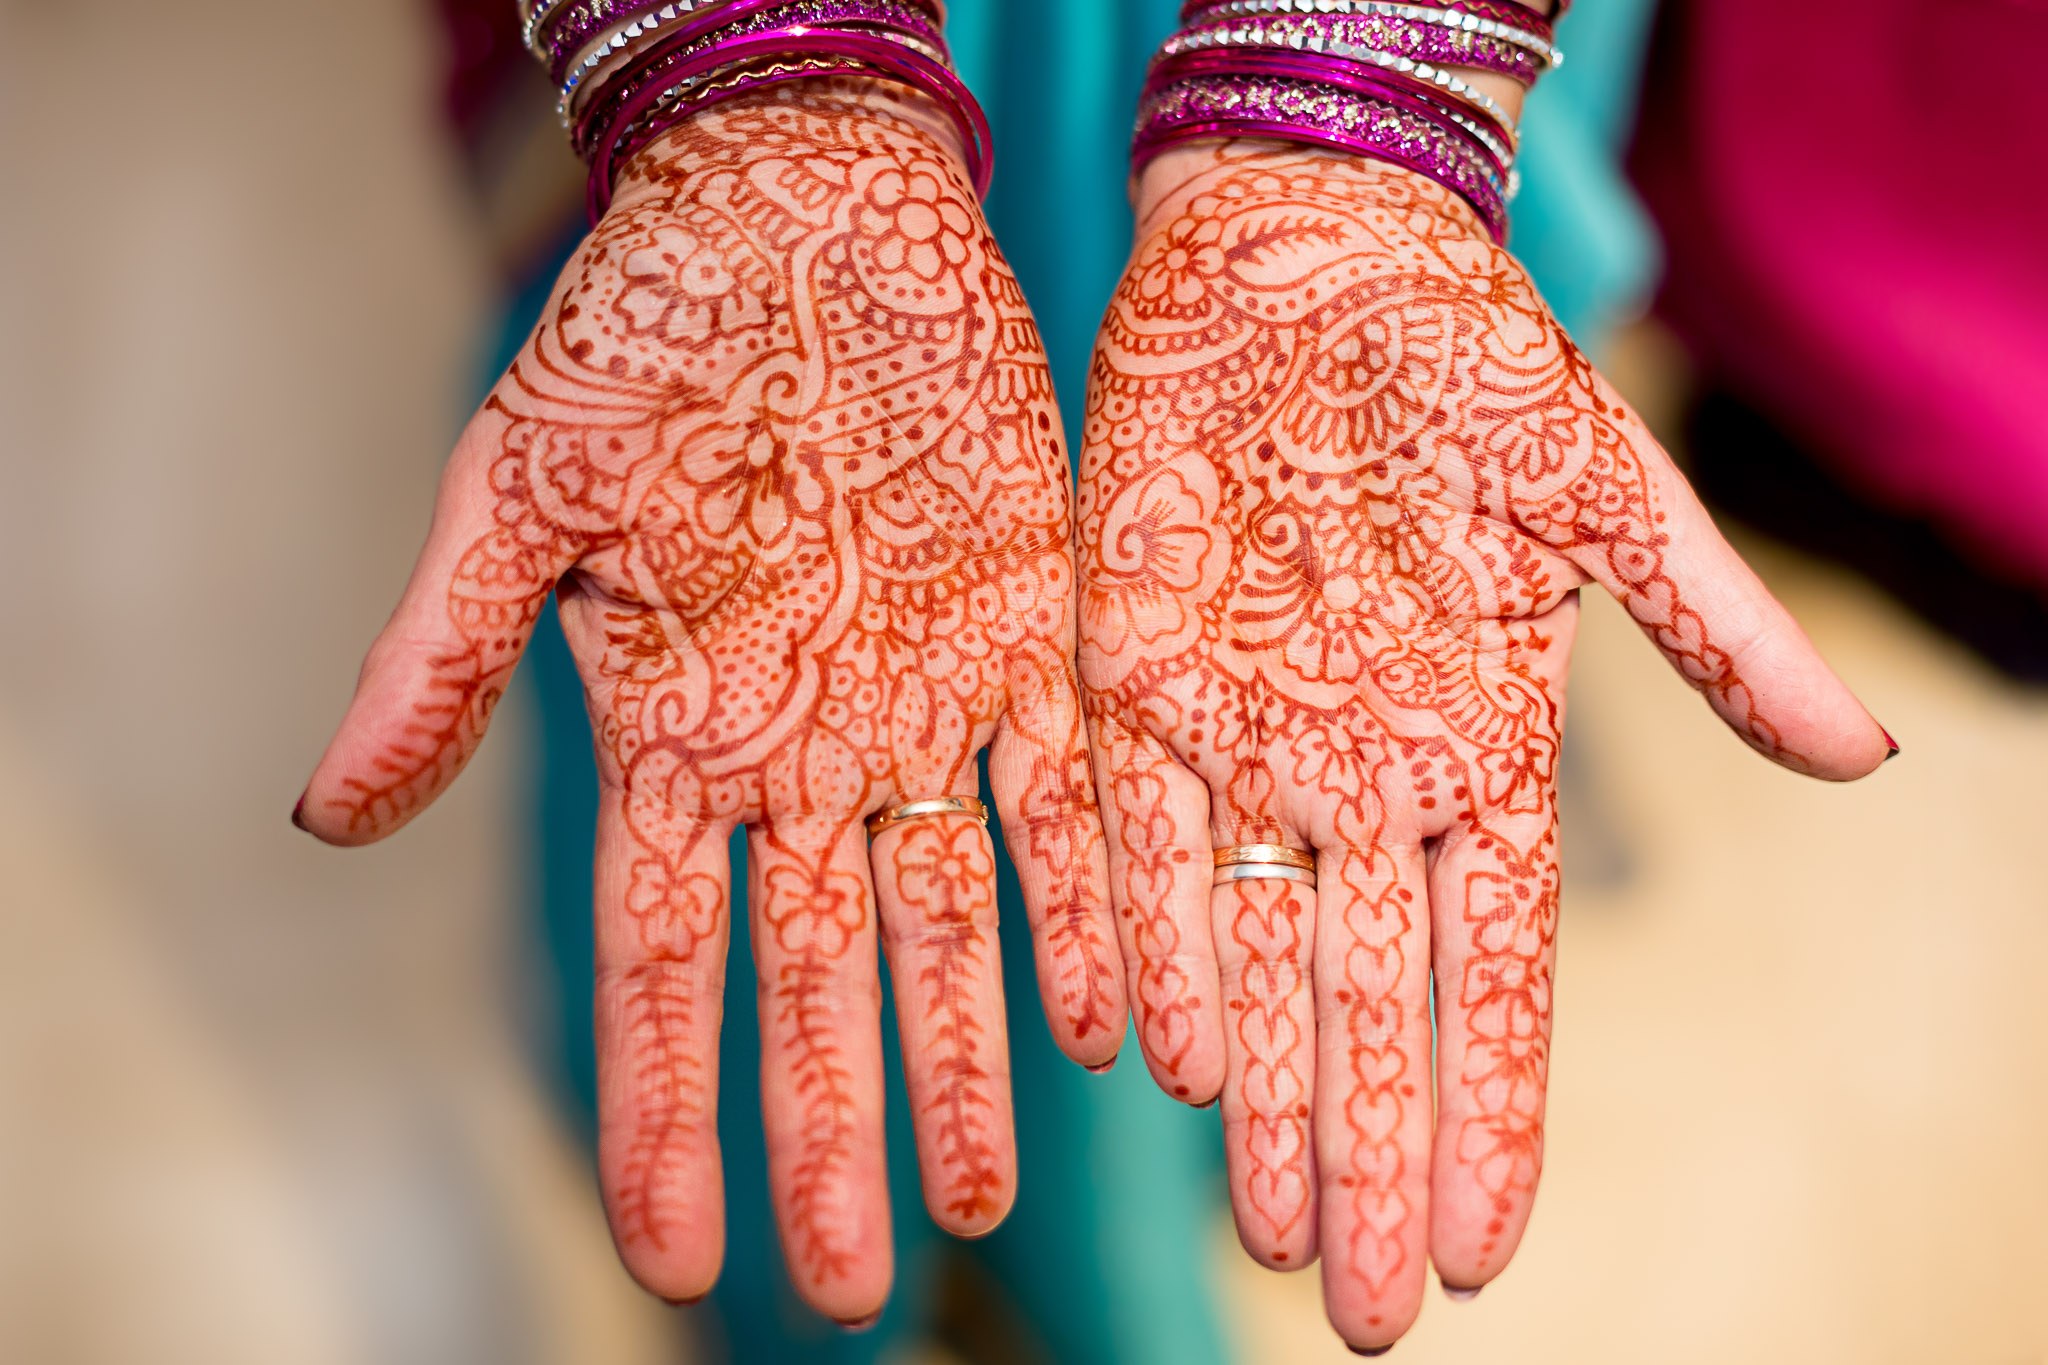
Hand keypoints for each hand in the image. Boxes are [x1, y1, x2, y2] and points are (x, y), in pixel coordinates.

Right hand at [296, 81, 1123, 1319]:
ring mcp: (924, 706)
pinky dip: (1089, 907)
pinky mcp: (1034, 641)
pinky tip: (1106, 1022)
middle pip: (819, 978)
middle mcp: (807, 751)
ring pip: (952, 918)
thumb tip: (325, 818)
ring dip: (965, 1056)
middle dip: (832, 1130)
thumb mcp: (517, 492)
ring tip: (984, 1192)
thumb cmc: (642, 334)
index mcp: (678, 734)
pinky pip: (1070, 800)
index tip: (677, 1253)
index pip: (663, 963)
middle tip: (854, 1285)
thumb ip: (441, 657)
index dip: (670, 1106)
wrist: (803, 212)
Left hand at [1078, 144, 1887, 1347]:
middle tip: (1363, 1309)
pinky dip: (1156, 947)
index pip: (1495, 970)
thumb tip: (1859, 758)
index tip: (1486, 1245)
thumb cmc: (1467, 357)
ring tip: (1268, 1232)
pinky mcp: (1138, 681)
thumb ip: (1707, 628)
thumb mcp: (1602, 488)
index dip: (1494, 1108)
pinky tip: (1173, 1064)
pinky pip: (1142, 840)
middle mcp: (1360, 771)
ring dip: (1265, 1099)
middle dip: (1372, 1155)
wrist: (1301, 250)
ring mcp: (1247, 736)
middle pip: (1370, 1004)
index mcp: (1478, 744)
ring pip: (1255, 953)